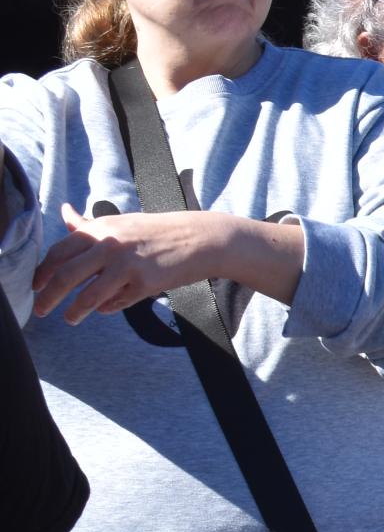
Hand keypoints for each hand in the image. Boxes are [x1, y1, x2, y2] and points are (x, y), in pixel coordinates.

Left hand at [33, 206, 235, 323]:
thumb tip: (64, 212)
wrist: (200, 239)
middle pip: (66, 275)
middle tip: (40, 310)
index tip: (35, 286)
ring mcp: (128, 266)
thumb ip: (89, 224)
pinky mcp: (145, 284)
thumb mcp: (120, 223)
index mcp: (100, 229)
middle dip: (49, 297)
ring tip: (69, 319)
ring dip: (74, 311)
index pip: (59, 252)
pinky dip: (107, 308)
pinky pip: (117, 302)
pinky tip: (105, 309)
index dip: (42, 272)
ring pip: (89, 296)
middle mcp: (110, 246)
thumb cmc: (158, 231)